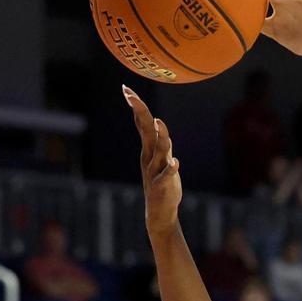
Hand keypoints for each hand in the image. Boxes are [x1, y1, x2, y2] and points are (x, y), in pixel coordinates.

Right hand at [124, 87, 181, 238]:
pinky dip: (171, 168)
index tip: (126, 89)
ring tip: (159, 123)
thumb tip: (154, 121)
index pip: (141, 123)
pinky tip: (175, 162)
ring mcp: (155, 171)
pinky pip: (167, 175)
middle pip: (145, 131)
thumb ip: (157, 140)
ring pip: (158, 151)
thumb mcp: (159, 158)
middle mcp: (150, 157)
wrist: (160, 212)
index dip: (136, 106)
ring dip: (160, 138)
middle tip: (130, 95)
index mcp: (148, 150)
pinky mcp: (163, 185)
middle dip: (140, 113)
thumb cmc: (162, 183)